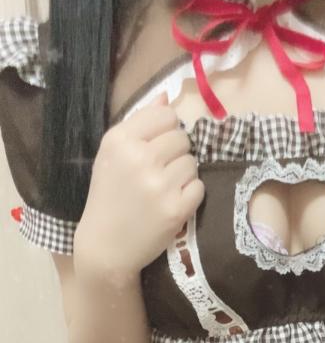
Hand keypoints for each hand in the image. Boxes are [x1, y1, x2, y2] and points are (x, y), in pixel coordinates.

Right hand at [74, 91, 204, 281]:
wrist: (106, 246)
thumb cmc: (109, 196)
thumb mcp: (112, 154)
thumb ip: (140, 122)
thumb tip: (167, 96)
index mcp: (120, 140)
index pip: (166, 116)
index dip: (166, 131)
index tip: (155, 147)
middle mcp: (140, 158)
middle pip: (182, 138)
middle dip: (175, 153)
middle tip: (158, 172)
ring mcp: (160, 184)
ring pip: (192, 162)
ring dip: (183, 174)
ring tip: (163, 188)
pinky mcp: (177, 208)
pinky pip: (199, 187)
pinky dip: (189, 195)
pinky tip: (171, 202)